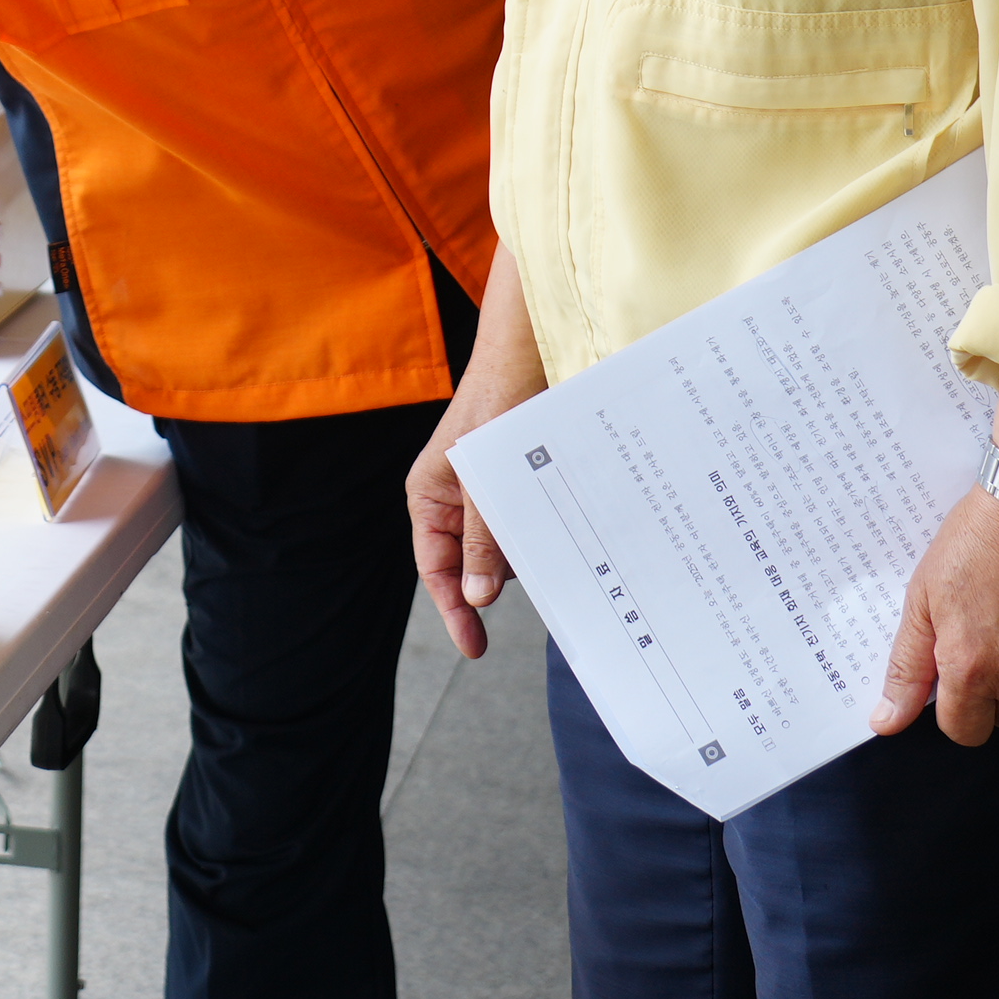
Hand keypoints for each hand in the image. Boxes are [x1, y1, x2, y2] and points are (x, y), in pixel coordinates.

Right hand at [403, 256, 548, 659]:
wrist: (532, 351)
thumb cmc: (497, 403)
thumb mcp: (485, 480)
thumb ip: (482, 540)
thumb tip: (477, 598)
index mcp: (429, 498)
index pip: (436, 568)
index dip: (454, 609)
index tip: (474, 647)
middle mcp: (454, 499)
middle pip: (473, 562)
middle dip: (499, 579)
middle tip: (542, 593)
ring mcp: (487, 491)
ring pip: (506, 543)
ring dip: (529, 549)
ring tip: (561, 550)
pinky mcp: (518, 481)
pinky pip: (529, 520)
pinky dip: (545, 528)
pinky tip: (569, 528)